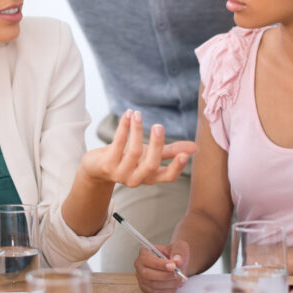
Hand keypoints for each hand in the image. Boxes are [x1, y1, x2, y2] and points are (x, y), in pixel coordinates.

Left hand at [81, 110, 196, 187]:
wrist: (97, 168)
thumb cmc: (127, 159)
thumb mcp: (150, 155)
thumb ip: (171, 151)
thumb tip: (196, 148)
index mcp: (150, 177)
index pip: (168, 177)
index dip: (177, 167)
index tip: (185, 155)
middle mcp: (137, 178)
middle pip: (151, 164)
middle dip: (156, 145)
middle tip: (159, 126)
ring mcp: (121, 173)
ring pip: (133, 152)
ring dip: (136, 130)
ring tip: (137, 114)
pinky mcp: (106, 165)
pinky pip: (117, 144)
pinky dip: (123, 127)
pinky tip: (127, 115)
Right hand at [134, 240, 188, 292]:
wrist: (177, 263)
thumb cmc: (175, 253)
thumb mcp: (179, 247)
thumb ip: (178, 252)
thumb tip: (177, 260)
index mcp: (144, 252)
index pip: (146, 259)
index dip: (159, 264)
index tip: (173, 266)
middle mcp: (139, 265)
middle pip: (147, 274)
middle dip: (165, 276)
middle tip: (178, 275)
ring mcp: (141, 278)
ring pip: (153, 285)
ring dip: (169, 284)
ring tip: (180, 279)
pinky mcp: (146, 289)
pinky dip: (168, 290)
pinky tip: (176, 285)